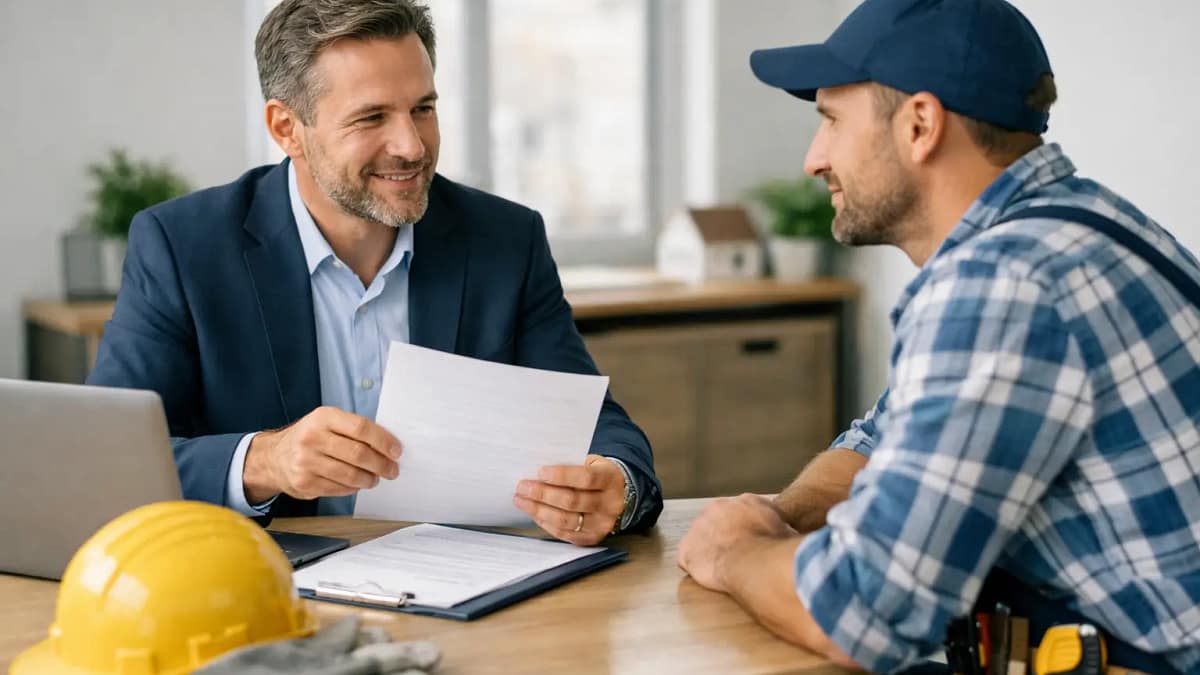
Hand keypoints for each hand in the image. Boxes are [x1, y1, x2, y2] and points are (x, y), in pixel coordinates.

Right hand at [243, 406, 401, 502]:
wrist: (273, 457)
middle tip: (391, 470)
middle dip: (381, 464)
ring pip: (350, 475)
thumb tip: (388, 445)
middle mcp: (312, 438)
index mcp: (323, 417)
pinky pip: (338, 488)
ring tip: (374, 478)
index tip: (396, 451)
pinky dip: (352, 488)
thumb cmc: (309, 437)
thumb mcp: (327, 422)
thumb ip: (353, 429)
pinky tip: (355, 484)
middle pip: (358, 454)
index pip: (361, 428)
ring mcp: (306, 462)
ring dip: (368, 479)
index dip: (383, 441)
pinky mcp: (304, 483)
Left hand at [513, 455, 625, 545]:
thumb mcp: (590, 463)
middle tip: (523, 487)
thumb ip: (570, 466)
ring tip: (522, 501)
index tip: (540, 472)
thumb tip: (538, 474)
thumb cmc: (596, 474)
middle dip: (543, 494)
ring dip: (539, 510)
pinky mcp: (592, 538)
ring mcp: (602, 524)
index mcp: (611, 479)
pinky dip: (546, 523)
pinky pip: (564, 533)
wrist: (616, 495)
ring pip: (566, 520)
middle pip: (572, 501)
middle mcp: (610, 504)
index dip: (561, 476)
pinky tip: (535, 513)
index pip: (585, 478)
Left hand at [677, 493, 796, 591]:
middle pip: (716, 521)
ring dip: (708, 551)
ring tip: (722, 567)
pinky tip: (707, 575)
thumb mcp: (786, 529)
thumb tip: (785, 533)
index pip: (739, 511)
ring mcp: (698, 528)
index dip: (743, 528)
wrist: (755, 563)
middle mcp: (717, 508)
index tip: (749, 540)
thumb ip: (778, 524)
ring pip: (700, 539)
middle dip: (723, 536)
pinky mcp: (686, 550)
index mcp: (744, 501)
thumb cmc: (774, 549)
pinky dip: (694, 568)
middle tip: (735, 554)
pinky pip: (686, 559)